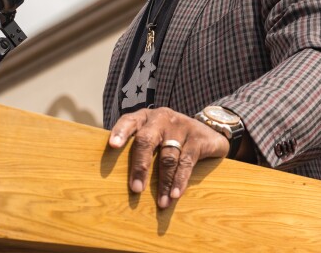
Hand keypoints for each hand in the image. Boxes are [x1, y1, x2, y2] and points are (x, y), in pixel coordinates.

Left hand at [109, 107, 228, 208]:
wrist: (208, 129)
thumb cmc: (170, 137)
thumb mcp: (153, 135)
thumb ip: (137, 147)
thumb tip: (116, 176)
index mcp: (144, 117)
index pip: (129, 121)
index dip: (120, 132)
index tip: (113, 146)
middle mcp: (161, 119)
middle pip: (146, 140)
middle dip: (140, 166)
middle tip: (136, 189)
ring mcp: (180, 127)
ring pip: (167, 157)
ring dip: (163, 183)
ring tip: (161, 202)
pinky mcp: (198, 138)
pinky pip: (186, 162)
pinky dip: (180, 180)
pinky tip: (175, 194)